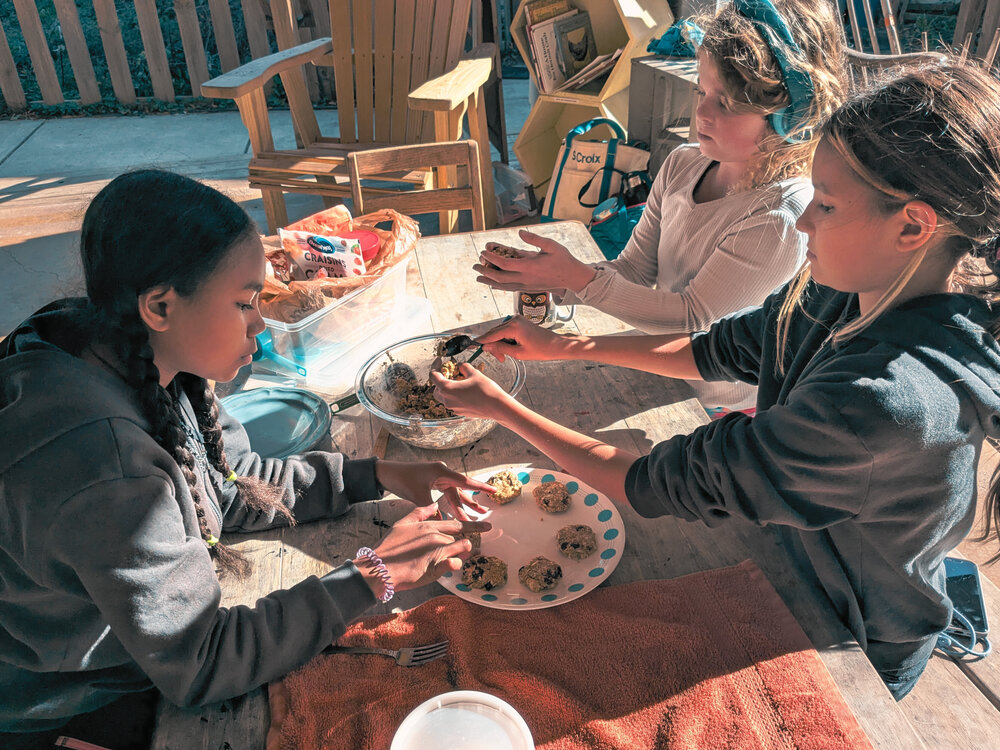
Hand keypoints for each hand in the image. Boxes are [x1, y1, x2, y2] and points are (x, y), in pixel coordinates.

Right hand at [361, 505, 491, 592]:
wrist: (379, 568)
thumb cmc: (389, 547)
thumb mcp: (402, 524)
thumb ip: (419, 513)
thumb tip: (433, 505)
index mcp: (430, 526)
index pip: (457, 524)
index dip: (474, 526)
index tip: (488, 526)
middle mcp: (437, 536)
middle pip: (462, 538)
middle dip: (467, 544)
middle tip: (468, 551)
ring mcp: (437, 551)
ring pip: (462, 550)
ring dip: (462, 555)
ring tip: (454, 559)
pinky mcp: (436, 567)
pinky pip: (455, 564)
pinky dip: (454, 566)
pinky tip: (447, 567)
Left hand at [375, 460, 494, 520]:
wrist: (388, 473)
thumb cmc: (403, 480)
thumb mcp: (418, 496)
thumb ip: (432, 510)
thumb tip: (443, 524)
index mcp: (442, 472)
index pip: (465, 481)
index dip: (481, 487)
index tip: (494, 491)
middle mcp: (442, 473)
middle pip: (461, 490)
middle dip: (472, 502)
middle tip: (485, 512)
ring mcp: (438, 477)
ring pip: (454, 493)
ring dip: (463, 504)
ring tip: (477, 514)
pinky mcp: (433, 482)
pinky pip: (446, 494)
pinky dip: (452, 503)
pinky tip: (458, 512)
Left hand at [431, 363, 517, 420]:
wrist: (497, 407)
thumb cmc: (485, 390)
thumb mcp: (474, 373)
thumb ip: (464, 367)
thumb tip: (460, 366)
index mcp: (447, 389)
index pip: (433, 376)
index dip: (435, 366)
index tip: (439, 361)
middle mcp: (447, 400)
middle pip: (436, 389)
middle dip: (440, 380)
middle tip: (449, 372)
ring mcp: (453, 408)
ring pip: (444, 397)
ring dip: (447, 388)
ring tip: (458, 381)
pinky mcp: (460, 412)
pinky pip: (453, 402)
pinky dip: (455, 396)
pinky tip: (465, 391)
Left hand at [474, 229, 596, 292]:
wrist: (572, 277)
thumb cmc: (563, 259)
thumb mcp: (551, 245)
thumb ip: (534, 239)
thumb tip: (520, 232)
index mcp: (529, 267)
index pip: (504, 264)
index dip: (492, 258)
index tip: (483, 252)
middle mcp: (526, 279)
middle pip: (499, 278)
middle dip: (485, 272)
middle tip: (474, 267)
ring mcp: (526, 285)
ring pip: (503, 286)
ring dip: (489, 282)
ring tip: (478, 279)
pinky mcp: (528, 288)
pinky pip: (510, 289)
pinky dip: (499, 287)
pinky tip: (493, 285)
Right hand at [474, 315, 573, 362]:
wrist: (556, 345)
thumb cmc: (541, 350)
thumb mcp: (518, 353)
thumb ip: (500, 348)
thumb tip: (486, 346)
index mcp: (514, 326)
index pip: (492, 334)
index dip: (482, 341)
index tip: (472, 346)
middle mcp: (513, 319)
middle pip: (494, 332)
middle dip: (493, 345)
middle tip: (499, 359)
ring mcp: (517, 319)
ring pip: (499, 332)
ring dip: (499, 343)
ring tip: (505, 356)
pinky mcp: (519, 322)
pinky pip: (506, 330)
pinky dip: (504, 339)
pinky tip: (508, 349)